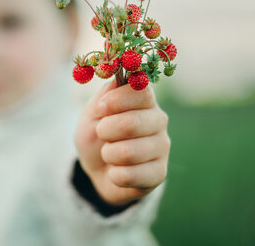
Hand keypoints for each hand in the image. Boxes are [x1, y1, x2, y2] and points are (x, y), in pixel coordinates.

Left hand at [75, 78, 170, 206]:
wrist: (97, 169)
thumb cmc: (96, 135)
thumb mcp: (92, 112)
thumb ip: (105, 94)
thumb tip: (118, 79)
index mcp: (144, 100)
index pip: (142, 92)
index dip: (117, 100)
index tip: (101, 107)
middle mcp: (158, 120)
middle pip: (132, 123)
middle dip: (105, 130)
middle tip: (101, 133)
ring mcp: (162, 147)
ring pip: (128, 152)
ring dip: (108, 154)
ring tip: (109, 153)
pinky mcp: (159, 173)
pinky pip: (130, 176)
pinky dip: (113, 175)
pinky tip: (117, 171)